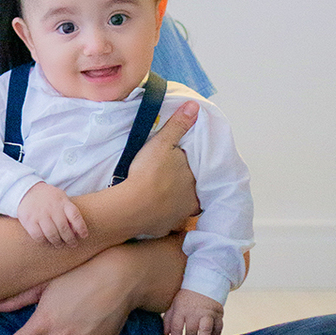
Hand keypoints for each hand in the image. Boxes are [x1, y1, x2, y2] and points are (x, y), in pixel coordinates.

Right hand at [17, 181, 87, 246]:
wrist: (27, 191)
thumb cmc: (49, 198)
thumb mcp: (61, 199)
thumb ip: (69, 212)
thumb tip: (76, 231)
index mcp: (62, 201)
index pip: (75, 215)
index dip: (81, 227)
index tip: (84, 236)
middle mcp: (51, 207)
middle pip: (64, 228)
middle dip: (70, 239)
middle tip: (72, 244)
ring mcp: (39, 214)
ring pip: (52, 234)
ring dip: (57, 242)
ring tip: (59, 244)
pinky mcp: (29, 220)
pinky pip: (38, 236)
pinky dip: (44, 242)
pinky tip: (47, 242)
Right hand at [119, 101, 200, 235]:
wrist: (133, 206)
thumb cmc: (149, 172)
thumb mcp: (163, 143)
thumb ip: (179, 125)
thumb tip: (195, 106)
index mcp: (196, 180)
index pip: (203, 175)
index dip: (197, 170)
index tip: (188, 166)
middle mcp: (192, 201)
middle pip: (195, 193)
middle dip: (188, 188)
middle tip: (176, 181)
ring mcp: (179, 217)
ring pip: (184, 209)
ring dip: (178, 203)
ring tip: (167, 196)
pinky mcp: (165, 228)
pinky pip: (168, 221)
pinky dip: (164, 216)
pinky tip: (156, 211)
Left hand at [164, 289, 224, 334]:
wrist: (205, 283)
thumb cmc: (187, 296)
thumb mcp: (174, 303)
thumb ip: (169, 318)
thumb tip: (165, 334)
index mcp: (181, 308)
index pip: (176, 327)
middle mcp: (194, 311)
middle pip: (190, 331)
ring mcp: (207, 313)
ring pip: (205, 331)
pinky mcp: (218, 314)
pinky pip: (218, 328)